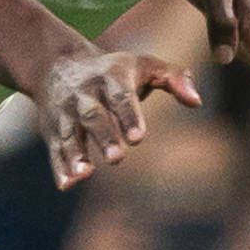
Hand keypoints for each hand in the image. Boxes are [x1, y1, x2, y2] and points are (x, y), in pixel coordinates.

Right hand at [37, 45, 198, 188]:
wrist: (56, 64)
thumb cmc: (113, 72)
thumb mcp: (145, 65)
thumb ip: (175, 79)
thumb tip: (197, 102)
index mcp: (110, 77)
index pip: (120, 97)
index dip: (129, 116)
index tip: (138, 138)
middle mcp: (84, 94)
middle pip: (93, 116)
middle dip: (103, 137)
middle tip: (116, 159)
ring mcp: (65, 112)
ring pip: (70, 134)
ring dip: (75, 155)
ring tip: (83, 175)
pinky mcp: (52, 129)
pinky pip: (55, 149)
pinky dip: (59, 167)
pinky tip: (67, 185)